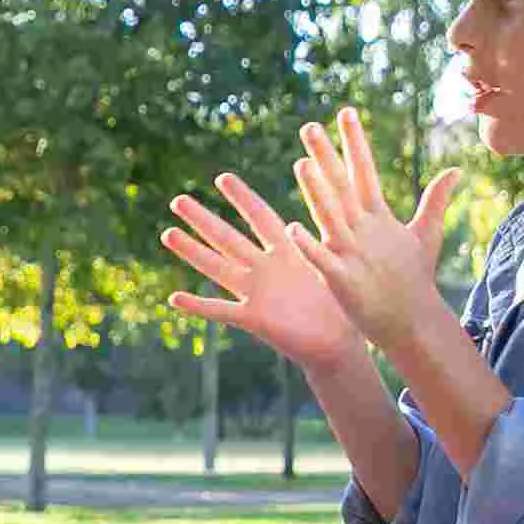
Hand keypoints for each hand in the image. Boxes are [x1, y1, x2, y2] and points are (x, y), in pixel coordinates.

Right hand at [162, 175, 361, 377]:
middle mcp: (265, 269)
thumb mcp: (339, 264)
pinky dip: (198, 306)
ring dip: (192, 252)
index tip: (222, 178)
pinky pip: (221, 311)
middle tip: (177, 200)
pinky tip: (173, 298)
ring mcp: (256, 293)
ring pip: (217, 268)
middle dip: (203, 219)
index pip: (262, 218)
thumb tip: (356, 202)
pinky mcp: (254, 319)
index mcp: (287, 253)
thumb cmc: (343, 305)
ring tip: (167, 233)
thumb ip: (337, 237)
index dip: (243, 199)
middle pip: (228, 238)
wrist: (339, 345)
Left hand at [288, 107, 461, 355]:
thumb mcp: (426, 236)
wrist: (414, 323)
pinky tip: (293, 228)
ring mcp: (353, 254)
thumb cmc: (414, 279)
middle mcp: (365, 230)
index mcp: (379, 218)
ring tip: (301, 164)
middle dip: (328, 156)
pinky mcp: (343, 281)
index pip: (365, 171)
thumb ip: (435, 201)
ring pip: (331, 217)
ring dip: (317, 192)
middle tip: (310, 126)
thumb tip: (455, 170)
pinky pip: (322, 260)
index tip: (345, 111)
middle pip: (343, 186)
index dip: (355, 142)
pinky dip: (310, 245)